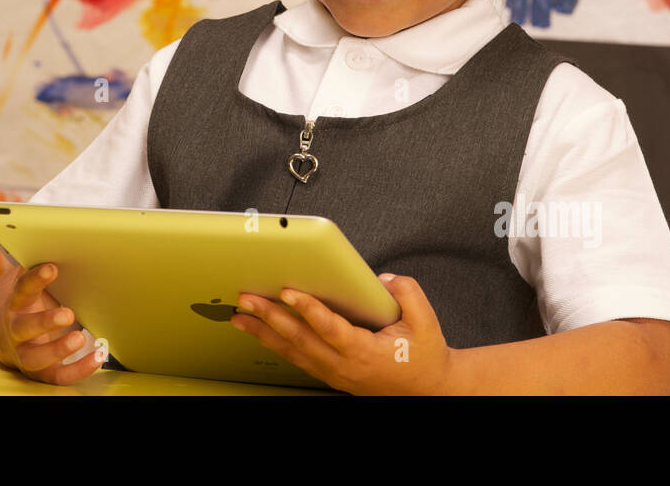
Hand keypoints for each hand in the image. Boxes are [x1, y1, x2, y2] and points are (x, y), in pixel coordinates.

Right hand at [0, 262, 103, 384]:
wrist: (8, 338)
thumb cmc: (30, 304)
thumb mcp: (32, 286)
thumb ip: (44, 272)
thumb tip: (71, 242)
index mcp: (14, 304)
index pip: (21, 290)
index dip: (35, 279)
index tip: (52, 268)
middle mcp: (15, 331)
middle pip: (23, 328)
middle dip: (44, 321)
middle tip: (68, 314)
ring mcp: (26, 354)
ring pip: (37, 357)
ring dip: (58, 349)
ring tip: (80, 337)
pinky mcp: (41, 372)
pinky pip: (59, 375)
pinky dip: (79, 368)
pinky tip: (98, 356)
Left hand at [232, 273, 451, 394]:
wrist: (429, 391)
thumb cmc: (424, 358)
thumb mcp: (426, 321)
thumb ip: (405, 292)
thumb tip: (382, 278)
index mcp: (365, 352)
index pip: (330, 329)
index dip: (308, 309)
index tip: (288, 292)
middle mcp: (345, 366)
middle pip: (300, 340)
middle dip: (270, 317)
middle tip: (247, 299)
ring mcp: (335, 374)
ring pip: (293, 352)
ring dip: (264, 333)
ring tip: (241, 317)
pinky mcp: (332, 375)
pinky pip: (298, 358)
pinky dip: (277, 344)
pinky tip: (262, 333)